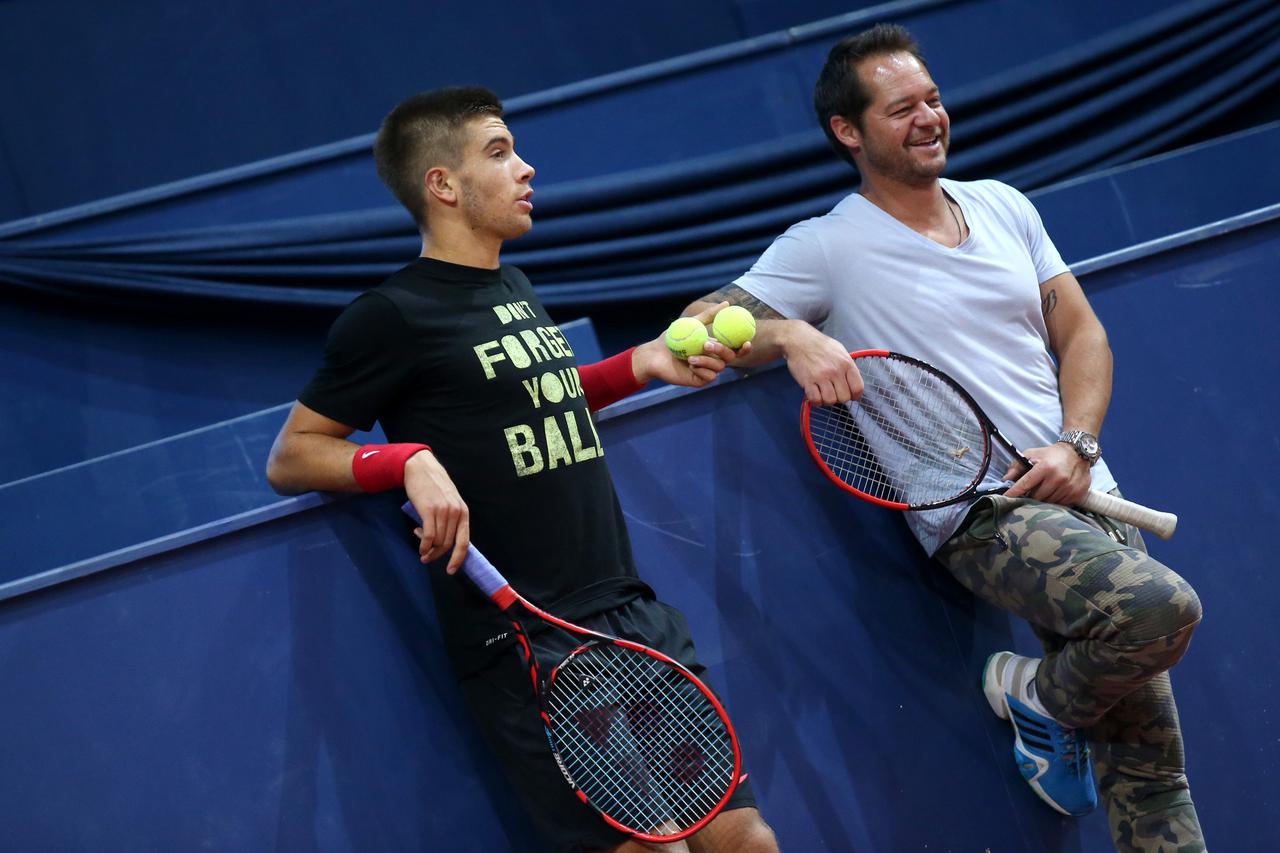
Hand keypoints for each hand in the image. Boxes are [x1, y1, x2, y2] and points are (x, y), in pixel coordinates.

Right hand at [404, 450, 469, 572]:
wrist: (419, 468)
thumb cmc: (433, 486)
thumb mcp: (449, 501)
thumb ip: (451, 519)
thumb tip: (446, 542)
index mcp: (463, 512)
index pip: (464, 542)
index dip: (458, 558)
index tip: (451, 570)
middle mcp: (456, 512)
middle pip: (447, 544)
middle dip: (436, 555)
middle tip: (426, 557)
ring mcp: (443, 511)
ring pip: (437, 541)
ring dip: (427, 548)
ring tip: (421, 544)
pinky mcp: (429, 510)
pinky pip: (428, 536)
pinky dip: (423, 545)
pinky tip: (419, 545)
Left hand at [631, 302, 752, 387]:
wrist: (655, 354)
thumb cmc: (672, 337)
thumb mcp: (692, 323)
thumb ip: (709, 315)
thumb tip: (727, 303)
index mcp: (716, 347)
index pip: (736, 348)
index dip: (744, 347)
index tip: (747, 341)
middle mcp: (714, 359)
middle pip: (730, 358)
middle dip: (722, 350)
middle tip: (707, 344)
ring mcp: (708, 370)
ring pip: (719, 368)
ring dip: (706, 361)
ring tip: (690, 357)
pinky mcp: (700, 380)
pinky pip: (709, 377)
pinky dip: (701, 370)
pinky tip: (689, 367)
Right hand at [778, 322, 861, 404]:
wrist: (799, 340)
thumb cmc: (820, 346)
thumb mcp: (840, 351)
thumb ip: (848, 367)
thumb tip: (853, 383)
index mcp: (846, 363)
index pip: (858, 388)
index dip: (855, 396)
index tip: (850, 395)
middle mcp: (835, 371)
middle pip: (844, 398)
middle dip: (839, 398)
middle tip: (833, 392)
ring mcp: (821, 376)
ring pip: (830, 401)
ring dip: (826, 400)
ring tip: (823, 393)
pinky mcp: (808, 381)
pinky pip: (815, 399)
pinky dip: (815, 401)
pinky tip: (814, 394)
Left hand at [1002, 442, 1091, 505]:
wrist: (1077, 452)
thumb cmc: (1050, 455)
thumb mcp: (1032, 454)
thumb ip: (1017, 466)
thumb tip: (1006, 479)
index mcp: (1045, 467)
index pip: (1025, 484)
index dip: (1014, 493)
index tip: (1005, 498)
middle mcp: (1058, 478)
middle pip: (1036, 496)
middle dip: (1030, 495)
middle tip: (1030, 491)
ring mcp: (1069, 487)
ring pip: (1048, 502)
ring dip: (1043, 499)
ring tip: (1043, 490)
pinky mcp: (1077, 493)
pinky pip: (1060, 504)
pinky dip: (1055, 500)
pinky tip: (1054, 492)